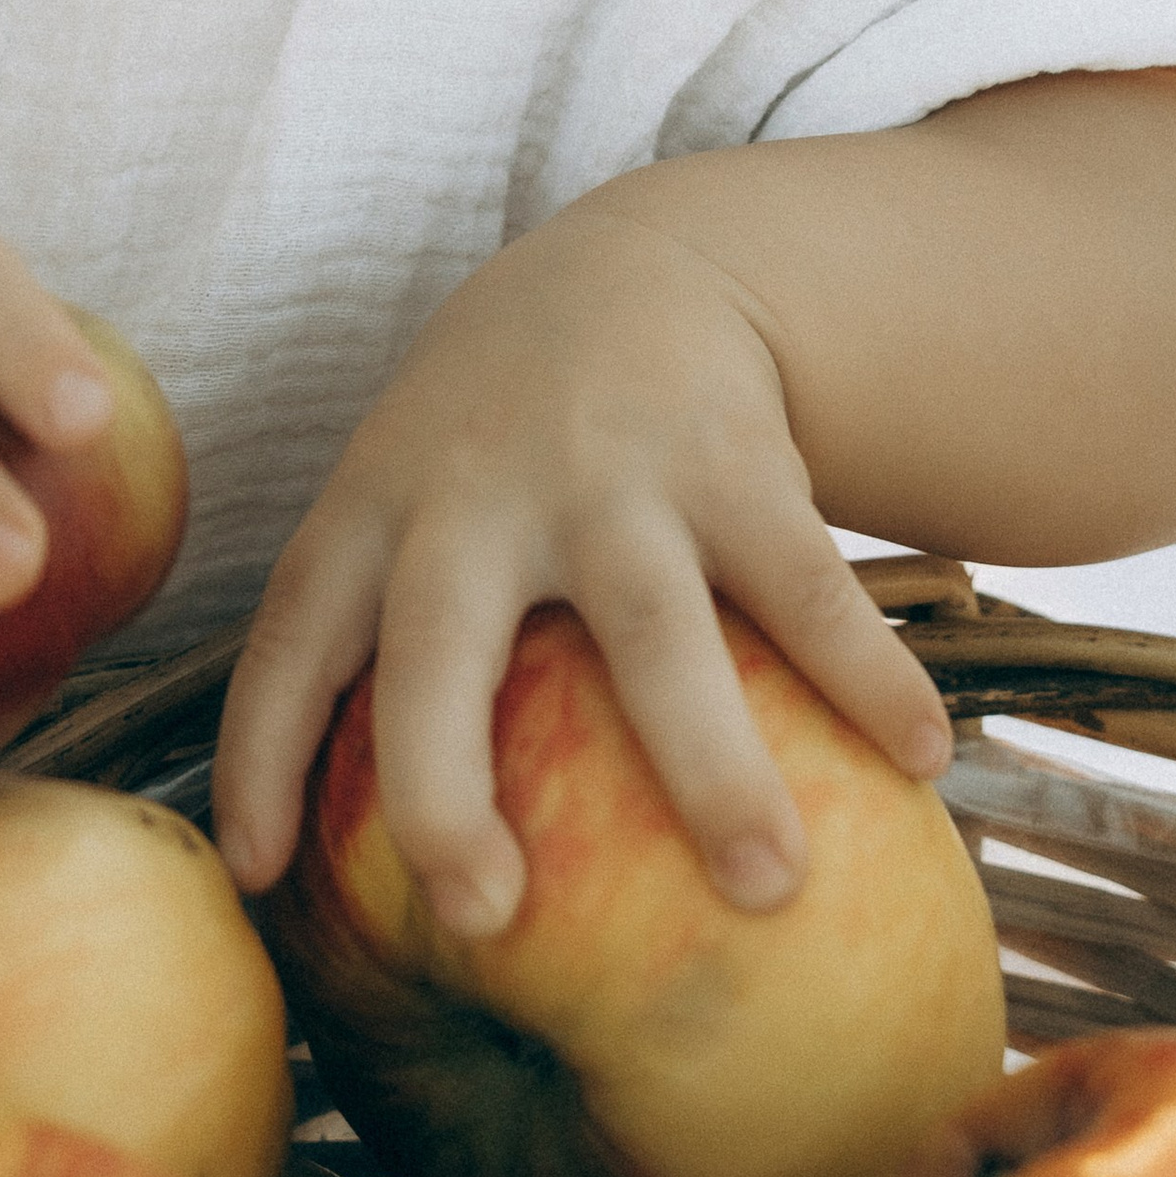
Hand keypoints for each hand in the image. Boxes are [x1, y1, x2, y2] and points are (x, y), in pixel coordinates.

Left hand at [209, 196, 951, 933]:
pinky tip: (918, 759)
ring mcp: (610, 476)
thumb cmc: (496, 441)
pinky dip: (866, 674)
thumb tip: (322, 866)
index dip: (259, 757)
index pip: (292, 639)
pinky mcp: (734, 459)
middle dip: (448, 787)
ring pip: (651, 633)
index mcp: (379, 512)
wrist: (634, 263)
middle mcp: (478, 497)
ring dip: (710, 764)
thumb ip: (375, 637)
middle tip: (482, 913)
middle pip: (440, 650)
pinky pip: (806, 583)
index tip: (257, 876)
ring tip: (763, 886)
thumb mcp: (403, 494)